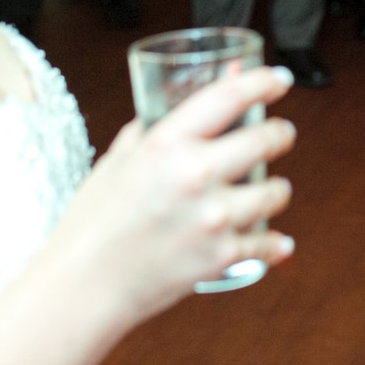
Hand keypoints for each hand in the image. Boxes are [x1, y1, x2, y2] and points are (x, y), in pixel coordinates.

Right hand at [56, 66, 295, 328]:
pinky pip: (265, 243)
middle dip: (280, 133)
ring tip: (271, 189)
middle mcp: (195, 174)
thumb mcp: (116, 161)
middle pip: (264, 139)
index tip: (279, 78)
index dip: (261, 81)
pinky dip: (273, 243)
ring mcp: (212, 217)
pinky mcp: (221, 256)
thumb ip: (149, 130)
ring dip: (276, 188)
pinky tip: (278, 242)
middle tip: (280, 134)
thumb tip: (178, 104)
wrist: (84, 287)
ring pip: (274, 191)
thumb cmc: (91, 224)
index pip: (229, 96)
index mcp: (166, 143)